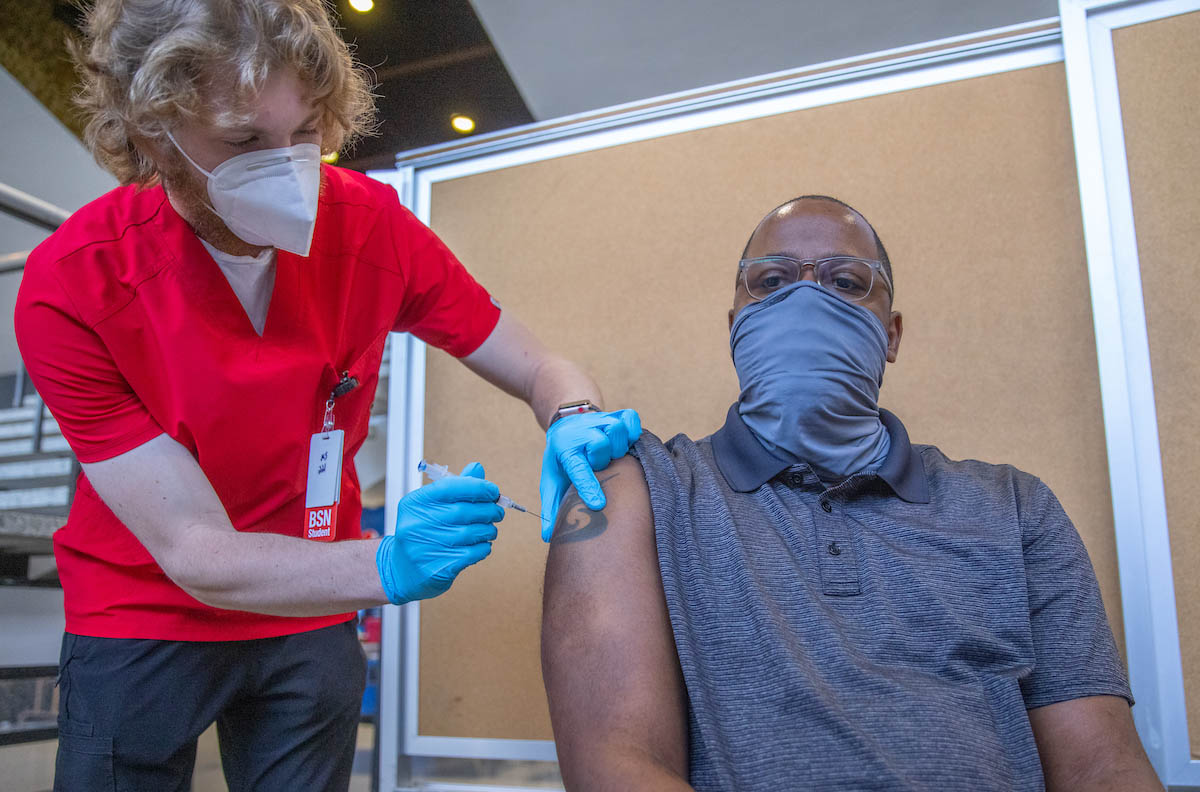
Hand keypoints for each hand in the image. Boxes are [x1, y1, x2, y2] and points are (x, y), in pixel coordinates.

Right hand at [376, 462, 503, 603]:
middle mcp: (417, 524)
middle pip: (464, 511)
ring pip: (471, 533)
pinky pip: (472, 553)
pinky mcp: (439, 567)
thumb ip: (455, 488)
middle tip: (497, 512)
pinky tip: (483, 544)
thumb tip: (477, 468)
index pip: (450, 487)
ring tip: (490, 529)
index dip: (477, 487)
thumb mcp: (430, 507)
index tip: (493, 491)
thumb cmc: (422, 533)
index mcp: (415, 503)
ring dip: (488, 530)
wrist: (402, 570)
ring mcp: (426, 547)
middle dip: (489, 510)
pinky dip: (484, 547)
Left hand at [539, 409, 641, 539]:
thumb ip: (552, 507)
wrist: (567, 422)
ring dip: (618, 445)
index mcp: (565, 451)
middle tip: (601, 465)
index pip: (577, 469)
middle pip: (599, 444)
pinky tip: (627, 441)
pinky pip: (631, 419)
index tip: (599, 505)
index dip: (588, 487)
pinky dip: (633, 430)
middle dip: (602, 459)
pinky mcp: (616, 414)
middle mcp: (582, 433)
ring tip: (613, 455)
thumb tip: (547, 537)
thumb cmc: (562, 458)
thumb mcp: (552, 479)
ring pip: (616, 430)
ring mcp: (600, 421)